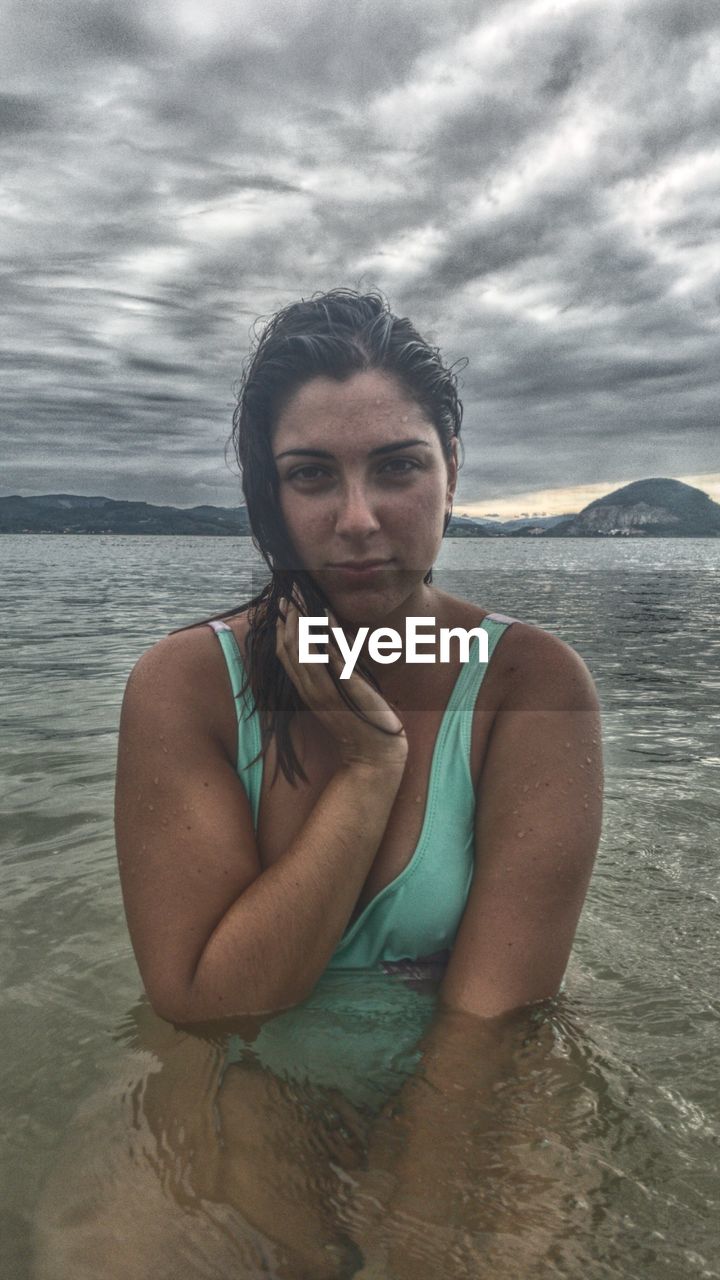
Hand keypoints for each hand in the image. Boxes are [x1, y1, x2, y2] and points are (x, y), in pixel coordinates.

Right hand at [275, 599, 407, 768]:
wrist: (376, 754)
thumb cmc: (361, 724)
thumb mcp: (340, 696)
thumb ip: (332, 673)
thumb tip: (332, 643)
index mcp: (308, 691)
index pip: (285, 655)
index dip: (280, 629)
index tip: (282, 606)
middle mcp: (312, 690)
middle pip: (290, 649)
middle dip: (287, 619)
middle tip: (288, 594)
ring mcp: (327, 691)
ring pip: (304, 652)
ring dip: (301, 623)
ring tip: (300, 599)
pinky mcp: (347, 690)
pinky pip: (333, 658)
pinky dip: (329, 635)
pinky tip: (328, 616)